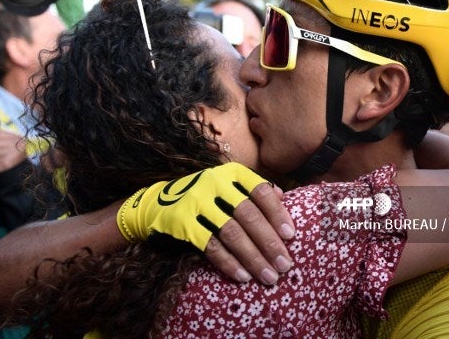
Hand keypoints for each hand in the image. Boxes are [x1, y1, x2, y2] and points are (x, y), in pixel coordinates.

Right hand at [117, 162, 294, 283]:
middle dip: (269, 243)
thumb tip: (283, 197)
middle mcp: (215, 183)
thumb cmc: (205, 196)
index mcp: (231, 173)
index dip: (278, 214)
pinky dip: (229, 263)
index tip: (291, 236)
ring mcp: (197, 202)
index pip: (260, 192)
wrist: (157, 203)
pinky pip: (211, 246)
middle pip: (249, 215)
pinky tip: (243, 276)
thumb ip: (253, 190)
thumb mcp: (228, 185)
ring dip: (253, 257)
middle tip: (285, 265)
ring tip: (268, 276)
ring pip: (232, 233)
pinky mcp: (183, 223)